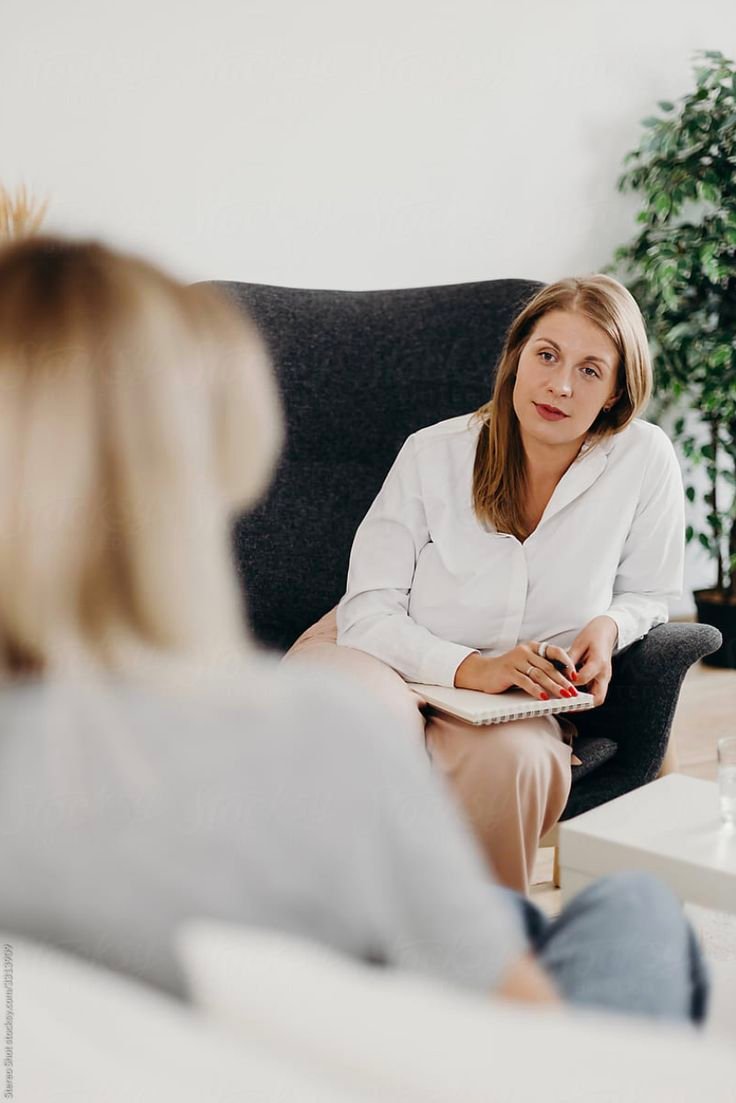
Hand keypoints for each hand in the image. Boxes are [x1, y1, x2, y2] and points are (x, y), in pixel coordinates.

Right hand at [454, 642, 577, 700]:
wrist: (483, 672)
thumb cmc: (508, 670)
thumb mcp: (526, 664)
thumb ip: (541, 667)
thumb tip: (565, 680)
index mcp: (532, 647)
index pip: (555, 651)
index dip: (567, 663)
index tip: (576, 675)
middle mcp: (525, 651)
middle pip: (549, 666)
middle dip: (563, 680)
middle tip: (573, 691)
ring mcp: (516, 660)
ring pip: (540, 674)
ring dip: (554, 686)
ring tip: (564, 696)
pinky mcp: (508, 671)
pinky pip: (525, 681)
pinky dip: (536, 690)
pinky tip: (544, 697)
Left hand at [567, 616, 617, 706]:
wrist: (606, 631)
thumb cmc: (592, 635)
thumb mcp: (578, 644)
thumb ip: (569, 659)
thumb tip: (558, 672)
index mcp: (599, 662)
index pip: (583, 678)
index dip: (569, 683)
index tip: (557, 685)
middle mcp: (605, 673)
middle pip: (597, 697)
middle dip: (582, 704)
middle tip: (565, 706)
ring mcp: (605, 678)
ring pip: (597, 698)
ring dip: (583, 703)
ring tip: (566, 705)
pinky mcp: (602, 679)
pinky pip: (595, 693)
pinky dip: (584, 697)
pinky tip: (571, 696)